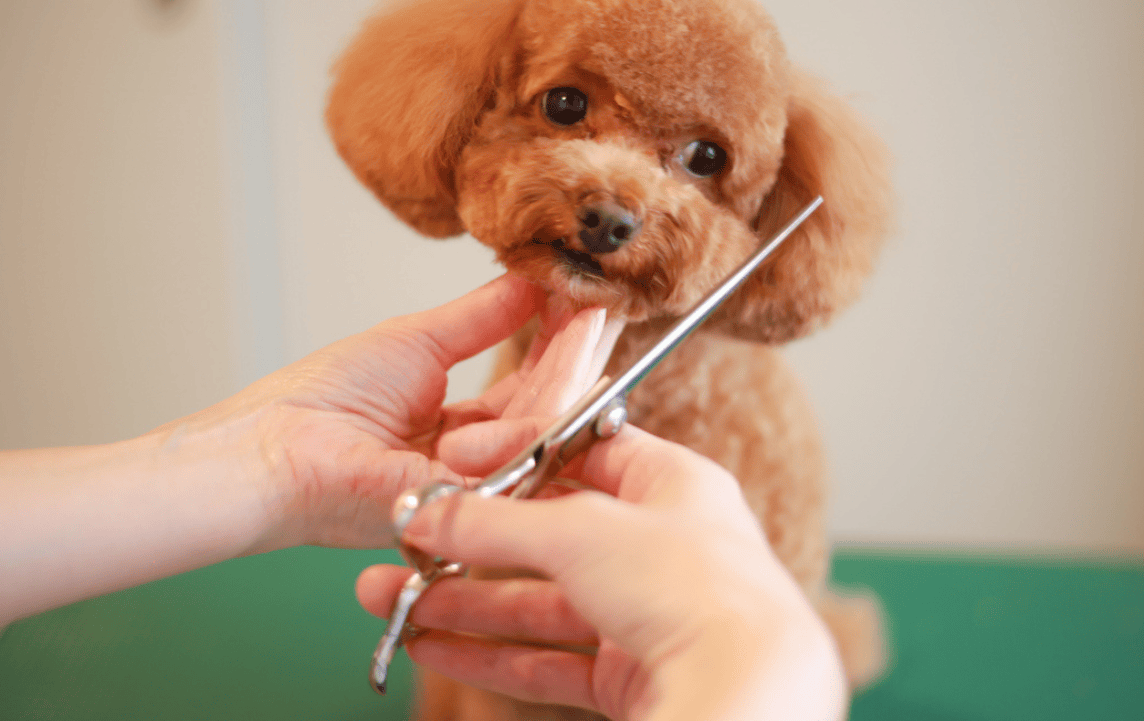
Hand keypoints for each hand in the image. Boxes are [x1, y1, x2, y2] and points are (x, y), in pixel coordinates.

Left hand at [157, 274, 557, 550]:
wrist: (269, 450)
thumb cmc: (319, 403)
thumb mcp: (415, 343)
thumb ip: (480, 319)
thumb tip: (529, 281)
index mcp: (455, 432)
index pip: (524, 390)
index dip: (556, 344)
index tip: (583, 299)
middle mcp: (472, 463)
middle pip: (544, 408)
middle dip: (579, 352)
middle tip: (607, 301)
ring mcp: (475, 486)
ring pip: (547, 423)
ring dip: (575, 362)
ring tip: (593, 312)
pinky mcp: (475, 497)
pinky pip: (527, 443)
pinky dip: (553, 390)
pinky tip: (575, 341)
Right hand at [357, 420, 845, 719]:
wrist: (747, 690)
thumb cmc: (696, 590)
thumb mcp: (580, 532)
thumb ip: (496, 522)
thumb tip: (427, 512)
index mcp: (674, 486)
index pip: (584, 453)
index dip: (516, 457)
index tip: (454, 465)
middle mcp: (663, 548)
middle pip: (550, 537)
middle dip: (471, 544)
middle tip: (407, 547)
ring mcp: (648, 617)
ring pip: (540, 604)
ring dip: (466, 603)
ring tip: (396, 602)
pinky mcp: (633, 677)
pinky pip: (547, 661)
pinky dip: (491, 655)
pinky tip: (436, 648)